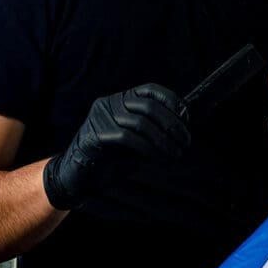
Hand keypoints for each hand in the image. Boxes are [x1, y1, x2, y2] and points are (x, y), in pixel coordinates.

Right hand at [42, 83, 191, 210]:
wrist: (81, 176)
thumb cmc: (112, 157)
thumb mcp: (137, 137)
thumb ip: (154, 128)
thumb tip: (183, 124)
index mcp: (121, 99)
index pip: (150, 90)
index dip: (171, 100)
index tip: (186, 117)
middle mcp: (110, 103)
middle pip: (148, 106)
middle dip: (172, 124)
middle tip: (185, 142)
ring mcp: (101, 117)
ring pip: (141, 123)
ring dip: (164, 141)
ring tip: (175, 154)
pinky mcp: (96, 134)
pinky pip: (129, 139)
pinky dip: (149, 150)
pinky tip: (159, 159)